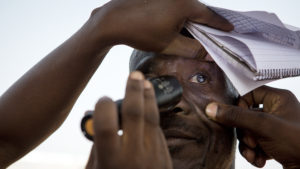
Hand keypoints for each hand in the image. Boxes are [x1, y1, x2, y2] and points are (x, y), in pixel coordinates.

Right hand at [86, 71, 171, 168]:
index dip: (104, 107)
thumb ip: (98, 147)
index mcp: (111, 161)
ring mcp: (153, 157)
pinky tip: (148, 108)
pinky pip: (158, 132)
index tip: (104, 100)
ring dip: (148, 98)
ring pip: (152, 119)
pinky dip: (151, 118)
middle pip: (134, 113)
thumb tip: (100, 121)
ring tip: (146, 83)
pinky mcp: (166, 159)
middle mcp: (134, 157)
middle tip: (135, 75)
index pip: (106, 125)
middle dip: (134, 90)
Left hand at [91, 0, 232, 57]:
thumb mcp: (169, 44)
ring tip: (195, 33)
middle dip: (206, 23)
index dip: (221, 24)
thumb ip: (192, 49)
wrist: (113, 20)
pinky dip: (180, 14)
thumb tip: (209, 55)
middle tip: (214, 34)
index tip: (231, 29)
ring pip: (186, 7)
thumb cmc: (140, 32)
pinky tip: (177, 24)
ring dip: (191, 20)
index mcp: (185, 5)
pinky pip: (176, 4)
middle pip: (199, 10)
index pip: (209, 16)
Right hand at [205, 86, 299, 168]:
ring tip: (254, 153)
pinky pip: (255, 143)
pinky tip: (260, 160)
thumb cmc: (298, 142)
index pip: (249, 94)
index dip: (240, 106)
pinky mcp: (273, 142)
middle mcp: (276, 111)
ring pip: (248, 131)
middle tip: (251, 141)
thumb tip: (213, 109)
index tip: (237, 118)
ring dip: (247, 145)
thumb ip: (237, 116)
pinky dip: (253, 152)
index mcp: (278, 99)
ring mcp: (274, 128)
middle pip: (245, 115)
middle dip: (244, 132)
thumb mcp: (264, 126)